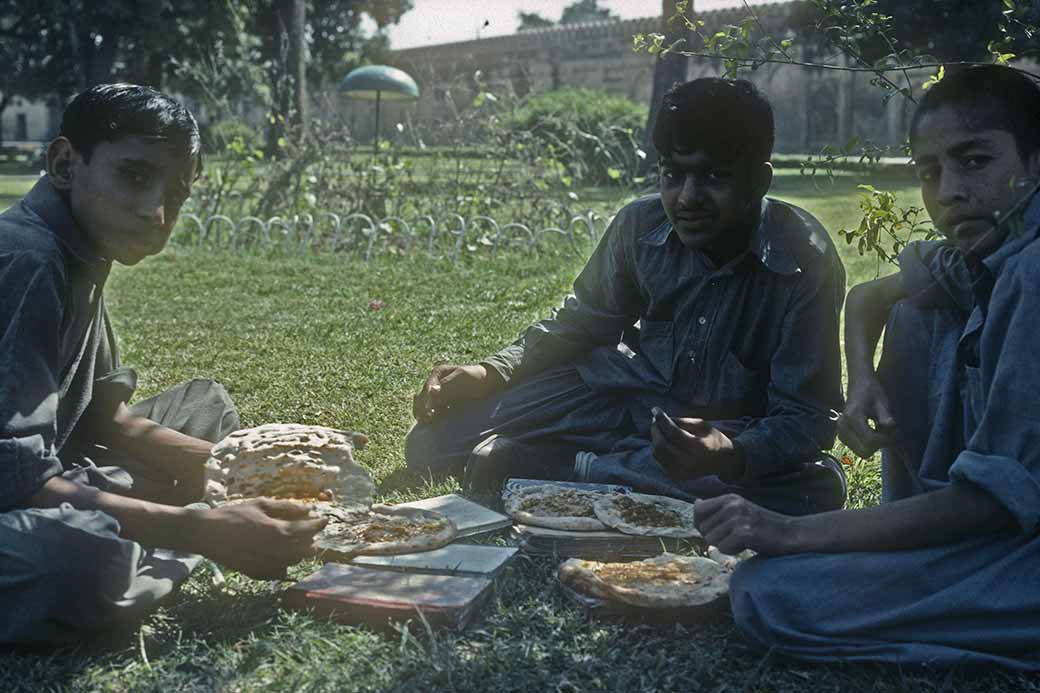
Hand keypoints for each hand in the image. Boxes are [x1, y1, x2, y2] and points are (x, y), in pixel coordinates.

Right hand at [195, 498, 326, 579]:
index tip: (323, 519)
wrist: (206, 534)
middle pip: (306, 548)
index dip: (318, 524)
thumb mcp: (261, 505)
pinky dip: (283, 562)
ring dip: (298, 551)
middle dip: (310, 538)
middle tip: (308, 529)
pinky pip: (280, 571)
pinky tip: (277, 553)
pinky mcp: (258, 574)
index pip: (309, 530)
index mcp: (279, 532)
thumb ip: (286, 508)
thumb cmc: (234, 515)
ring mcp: (267, 566)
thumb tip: (308, 510)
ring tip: (292, 540)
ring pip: (294, 561)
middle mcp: (276, 552)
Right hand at [412, 364, 502, 420]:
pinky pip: (432, 410)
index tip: (430, 412)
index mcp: (437, 373)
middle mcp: (434, 383)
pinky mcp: (442, 403)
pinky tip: (433, 421)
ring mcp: (437, 393)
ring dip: (423, 413)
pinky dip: (430, 415)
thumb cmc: (476, 377)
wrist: (488, 383)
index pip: (427, 389)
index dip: (427, 401)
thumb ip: (446, 384)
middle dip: (422, 408)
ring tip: (427, 422)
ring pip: (423, 404)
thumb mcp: (462, 377)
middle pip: (421, 397)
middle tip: (427, 419)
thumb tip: (432, 392)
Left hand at [650, 408, 743, 481]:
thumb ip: (681, 421)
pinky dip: (658, 449)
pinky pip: (659, 461)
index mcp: (699, 448)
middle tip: (655, 420)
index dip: (662, 420)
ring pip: (658, 454)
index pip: (674, 433)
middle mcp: (689, 463)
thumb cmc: (713, 439)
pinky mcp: (677, 476)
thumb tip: (660, 418)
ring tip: (659, 429)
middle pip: (662, 445)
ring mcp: (682, 472)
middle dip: (655, 430)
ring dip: (655, 439)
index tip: (655, 410)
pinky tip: (663, 441)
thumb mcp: (702, 425)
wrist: (724, 462)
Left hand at [695, 494, 798, 555]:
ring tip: (743, 540)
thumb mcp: (739, 510)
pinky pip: (723, 549)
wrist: (791, 533)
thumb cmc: (763, 525)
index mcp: (730, 498)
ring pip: (711, 541)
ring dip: (725, 545)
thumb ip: (718, 509)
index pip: (698, 510)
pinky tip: (747, 545)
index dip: (701, 524)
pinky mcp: (743, 533)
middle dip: (716, 537)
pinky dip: (733, 552)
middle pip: (703, 529)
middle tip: (737, 536)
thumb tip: (695, 503)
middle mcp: (732, 505)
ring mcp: (738, 518)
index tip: (717, 530)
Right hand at [838, 376, 896, 457]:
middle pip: (865, 451)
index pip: (870, 440)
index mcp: (852, 417)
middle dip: (880, 445)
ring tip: (882, 432)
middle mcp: (843, 426)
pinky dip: (869, 445)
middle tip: (889, 433)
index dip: (885, 440)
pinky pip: (859, 449)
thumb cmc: (871, 390)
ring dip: (875, 446)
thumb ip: (885, 415)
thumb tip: (891, 425)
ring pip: (862, 452)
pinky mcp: (842, 435)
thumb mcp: (881, 401)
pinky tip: (875, 433)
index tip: (893, 431)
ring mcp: (840, 432)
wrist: (858, 384)